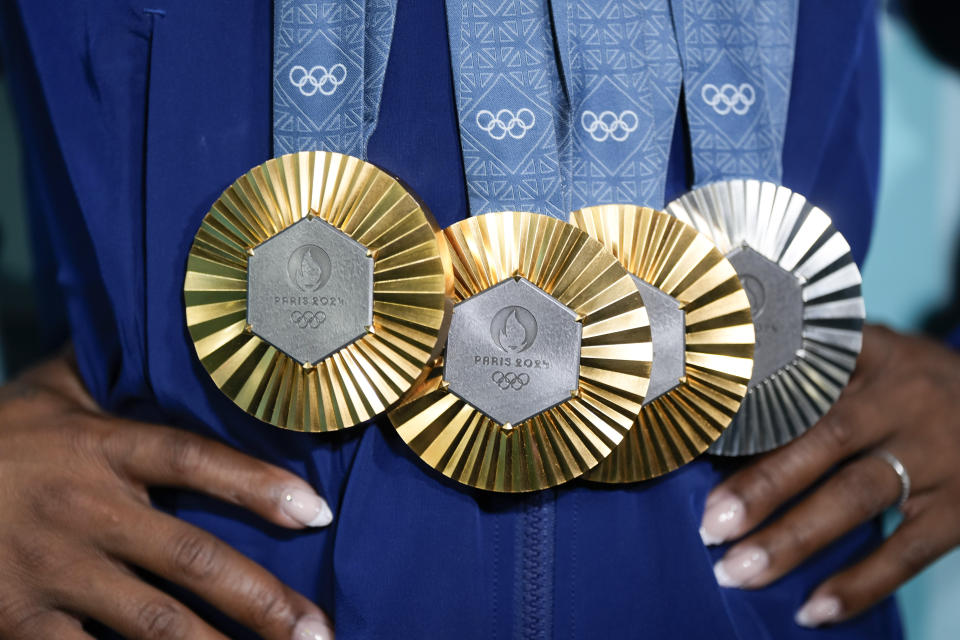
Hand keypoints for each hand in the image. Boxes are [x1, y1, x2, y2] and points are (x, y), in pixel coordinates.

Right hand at [0, 351, 334, 639]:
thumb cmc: (3, 432)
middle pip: (190, 556)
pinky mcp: (16, 619)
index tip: (318, 513)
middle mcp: (85, 509)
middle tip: (316, 631)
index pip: (194, 461)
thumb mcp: (56, 387)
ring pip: (151, 621)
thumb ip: (117, 369)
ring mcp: (51, 568)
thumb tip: (174, 328)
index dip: (258, 485)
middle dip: (261, 599)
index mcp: (103, 447)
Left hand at [700, 325, 959, 626]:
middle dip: (762, 485)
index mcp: (871, 355)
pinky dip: (859, 585)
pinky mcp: (958, 509)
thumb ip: (808, 375)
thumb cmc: (911, 385)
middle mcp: (901, 401)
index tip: (699, 437)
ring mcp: (934, 455)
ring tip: (738, 570)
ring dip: (793, 540)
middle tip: (711, 525)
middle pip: (825, 440)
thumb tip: (720, 423)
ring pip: (856, 497)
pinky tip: (812, 609)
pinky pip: (907, 551)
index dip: (752, 403)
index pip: (804, 375)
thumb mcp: (870, 357)